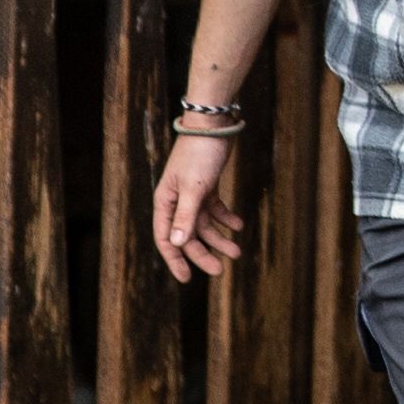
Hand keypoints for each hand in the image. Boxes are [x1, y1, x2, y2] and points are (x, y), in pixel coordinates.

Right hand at [154, 130, 246, 280]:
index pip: (166, 239)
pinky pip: (215, 210)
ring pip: (204, 225)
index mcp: (165, 202)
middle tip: (221, 270)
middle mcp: (176, 201)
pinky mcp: (207, 186)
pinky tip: (238, 226)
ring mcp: (191, 194)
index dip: (175, 260)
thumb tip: (177, 244)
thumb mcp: (195, 187)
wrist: (213, 124)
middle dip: (203, 254)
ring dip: (219, 239)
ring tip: (237, 252)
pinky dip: (226, 219)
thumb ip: (186, 216)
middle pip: (188, 236)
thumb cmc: (200, 154)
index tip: (188, 279)